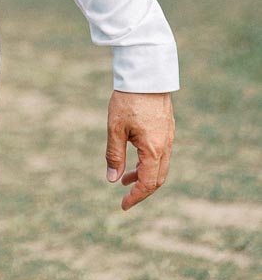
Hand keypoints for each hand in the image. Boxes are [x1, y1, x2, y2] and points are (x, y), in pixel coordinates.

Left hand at [105, 90, 174, 210]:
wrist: (146, 74)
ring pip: (160, 166)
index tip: (123, 205)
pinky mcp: (167, 128)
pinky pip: (161, 153)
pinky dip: (148, 162)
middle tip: (125, 195)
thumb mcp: (115, 129)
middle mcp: (165, 146)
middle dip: (141, 189)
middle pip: (157, 178)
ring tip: (125, 177)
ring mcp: (168, 137)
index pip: (148, 183)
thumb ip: (114, 155)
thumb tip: (112, 179)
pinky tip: (134, 156)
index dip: (136, 197)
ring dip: (143, 174)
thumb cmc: (128, 100)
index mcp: (154, 149)